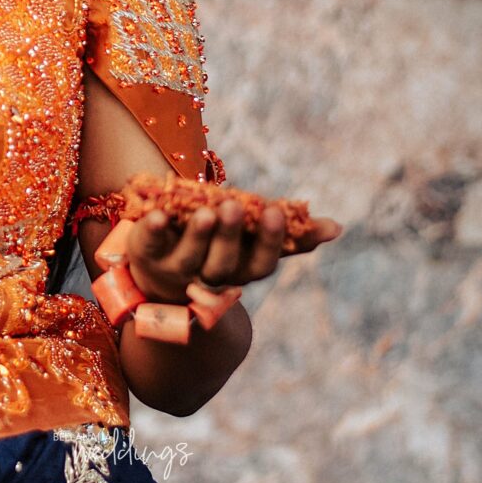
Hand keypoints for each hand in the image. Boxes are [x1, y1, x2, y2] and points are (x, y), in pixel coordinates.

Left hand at [122, 194, 341, 305]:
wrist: (159, 265)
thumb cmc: (216, 246)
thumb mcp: (251, 240)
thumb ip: (289, 235)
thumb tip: (336, 228)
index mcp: (238, 271)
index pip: (259, 264)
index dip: (267, 241)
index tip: (275, 211)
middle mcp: (207, 276)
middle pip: (222, 263)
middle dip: (229, 236)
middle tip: (235, 206)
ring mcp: (174, 270)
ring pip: (188, 259)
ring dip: (197, 235)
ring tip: (207, 209)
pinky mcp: (145, 254)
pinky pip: (148, 244)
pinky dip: (153, 230)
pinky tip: (157, 214)